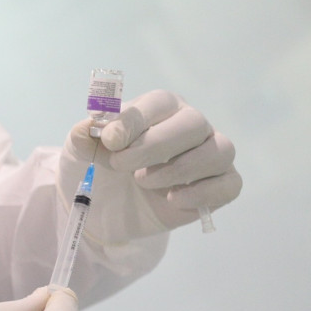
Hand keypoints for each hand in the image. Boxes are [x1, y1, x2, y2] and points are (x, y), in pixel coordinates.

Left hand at [61, 90, 240, 242]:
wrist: (105, 208)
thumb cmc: (99, 167)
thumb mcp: (81, 150)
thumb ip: (84, 134)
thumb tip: (92, 124)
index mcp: (160, 108)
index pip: (160, 102)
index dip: (135, 121)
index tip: (110, 142)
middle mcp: (191, 125)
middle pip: (194, 123)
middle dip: (155, 146)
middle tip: (121, 166)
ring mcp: (210, 154)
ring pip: (219, 151)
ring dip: (179, 169)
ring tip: (144, 182)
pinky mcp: (219, 185)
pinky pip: (229, 184)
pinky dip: (202, 193)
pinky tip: (172, 200)